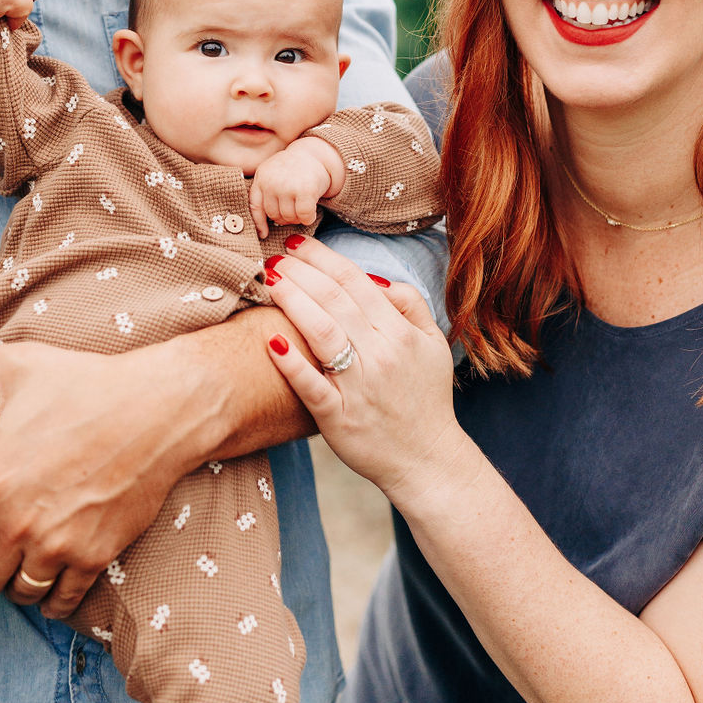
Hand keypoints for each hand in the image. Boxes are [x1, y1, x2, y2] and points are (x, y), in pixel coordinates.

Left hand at [0, 338, 204, 617]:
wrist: (157, 408)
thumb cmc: (86, 383)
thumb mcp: (20, 365)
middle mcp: (18, 524)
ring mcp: (58, 545)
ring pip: (22, 592)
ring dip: (20, 583)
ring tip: (24, 566)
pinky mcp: (95, 556)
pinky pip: (64, 601)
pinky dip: (56, 599)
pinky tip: (54, 585)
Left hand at [248, 138, 343, 237]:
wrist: (314, 153)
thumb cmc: (292, 168)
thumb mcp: (273, 174)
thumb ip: (266, 193)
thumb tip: (263, 230)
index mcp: (261, 177)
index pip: (255, 206)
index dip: (259, 223)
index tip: (264, 234)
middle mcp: (271, 181)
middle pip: (274, 215)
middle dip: (285, 218)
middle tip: (294, 210)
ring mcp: (287, 186)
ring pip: (289, 217)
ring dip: (298, 218)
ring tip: (302, 208)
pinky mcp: (305, 190)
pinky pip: (304, 216)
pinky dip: (308, 218)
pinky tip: (311, 212)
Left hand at [263, 236, 459, 504]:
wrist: (428, 460)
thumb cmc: (425, 398)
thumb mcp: (433, 344)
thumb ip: (410, 305)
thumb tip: (375, 279)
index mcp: (399, 333)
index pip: (355, 282)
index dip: (324, 258)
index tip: (298, 243)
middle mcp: (380, 354)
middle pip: (334, 300)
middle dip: (302, 272)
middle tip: (274, 254)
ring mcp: (358, 387)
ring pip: (322, 333)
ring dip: (293, 302)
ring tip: (270, 280)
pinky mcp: (338, 417)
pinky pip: (312, 386)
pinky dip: (292, 363)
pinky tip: (271, 340)